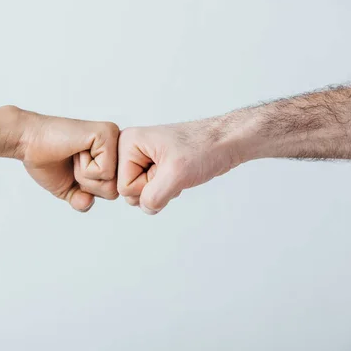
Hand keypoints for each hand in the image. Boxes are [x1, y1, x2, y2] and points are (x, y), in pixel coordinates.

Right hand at [16, 108, 119, 211]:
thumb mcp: (68, 189)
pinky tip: (77, 149)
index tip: (73, 168)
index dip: (87, 190)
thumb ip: (82, 201)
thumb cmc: (46, 160)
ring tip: (74, 155)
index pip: (112, 192)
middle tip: (72, 162)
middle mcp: (117, 146)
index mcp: (111, 157)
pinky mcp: (108, 133)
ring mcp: (114, 138)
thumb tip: (88, 202)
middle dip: (87, 185)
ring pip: (111, 182)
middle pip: (114, 190)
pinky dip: (85, 167)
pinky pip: (105, 171)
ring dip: (85, 175)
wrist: (28, 141)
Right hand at [117, 119, 240, 214]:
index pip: (124, 187)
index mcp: (128, 142)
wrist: (225, 142)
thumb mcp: (177, 174)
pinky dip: (167, 190)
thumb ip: (153, 196)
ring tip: (176, 172)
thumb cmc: (204, 148)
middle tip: (172, 170)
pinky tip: (178, 175)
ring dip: (163, 191)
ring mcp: (142, 158)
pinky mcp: (153, 167)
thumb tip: (146, 207)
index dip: (148, 185)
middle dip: (154, 189)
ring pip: (141, 194)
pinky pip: (152, 191)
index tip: (166, 168)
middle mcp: (131, 149)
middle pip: (129, 192)